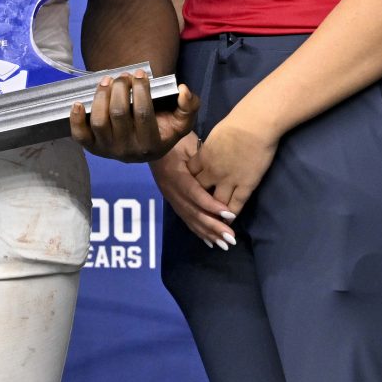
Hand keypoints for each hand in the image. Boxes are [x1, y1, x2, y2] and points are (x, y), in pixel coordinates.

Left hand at [70, 72, 196, 161]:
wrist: (145, 145)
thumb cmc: (163, 128)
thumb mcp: (181, 121)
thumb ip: (189, 106)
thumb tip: (183, 90)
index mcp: (151, 145)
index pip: (143, 114)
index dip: (140, 90)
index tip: (139, 74)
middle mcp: (128, 151)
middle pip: (118, 114)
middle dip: (119, 89)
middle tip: (122, 76)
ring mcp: (108, 150)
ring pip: (99, 121)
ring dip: (100, 96)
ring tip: (106, 80)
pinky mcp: (92, 148)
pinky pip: (79, 136)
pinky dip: (75, 119)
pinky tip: (77, 103)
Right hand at [150, 133, 235, 249]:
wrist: (150, 139)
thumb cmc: (173, 137)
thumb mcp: (186, 143)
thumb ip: (199, 158)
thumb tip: (216, 173)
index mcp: (173, 173)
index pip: (194, 193)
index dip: (211, 205)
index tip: (229, 214)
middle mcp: (169, 188)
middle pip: (192, 211)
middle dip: (212, 226)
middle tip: (230, 238)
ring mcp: (168, 195)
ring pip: (188, 218)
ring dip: (207, 232)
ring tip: (224, 244)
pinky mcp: (170, 199)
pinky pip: (184, 217)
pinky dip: (197, 230)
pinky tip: (209, 240)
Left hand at [192, 114, 278, 217]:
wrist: (254, 125)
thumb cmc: (236, 124)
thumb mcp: (214, 136)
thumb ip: (208, 149)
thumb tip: (207, 153)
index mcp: (203, 156)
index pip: (189, 175)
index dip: (188, 183)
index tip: (188, 190)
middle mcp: (211, 171)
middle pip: (198, 190)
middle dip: (196, 200)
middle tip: (196, 210)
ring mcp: (228, 180)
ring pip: (215, 202)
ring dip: (213, 212)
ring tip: (212, 221)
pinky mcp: (245, 185)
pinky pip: (236, 204)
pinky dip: (231, 213)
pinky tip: (230, 220)